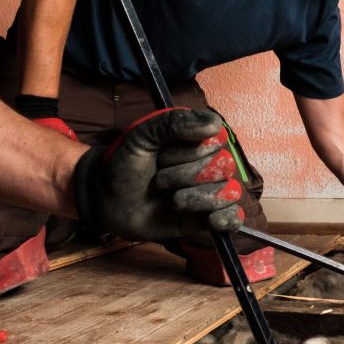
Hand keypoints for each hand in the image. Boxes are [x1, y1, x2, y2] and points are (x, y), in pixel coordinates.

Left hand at [74, 108, 243, 240]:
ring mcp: (210, 192)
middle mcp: (209, 164)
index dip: (188, 150)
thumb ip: (173, 123)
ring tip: (172, 201)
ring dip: (194, 197)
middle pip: (222, 167)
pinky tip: (210, 221)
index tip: (161, 155)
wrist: (108, 201)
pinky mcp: (207, 218)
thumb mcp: (142, 136)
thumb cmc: (126, 164)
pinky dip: (227, 219)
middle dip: (184, 175)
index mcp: (197, 140)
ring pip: (228, 191)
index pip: (216, 140)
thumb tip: (214, 124)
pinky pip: (234, 218)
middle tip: (158, 180)